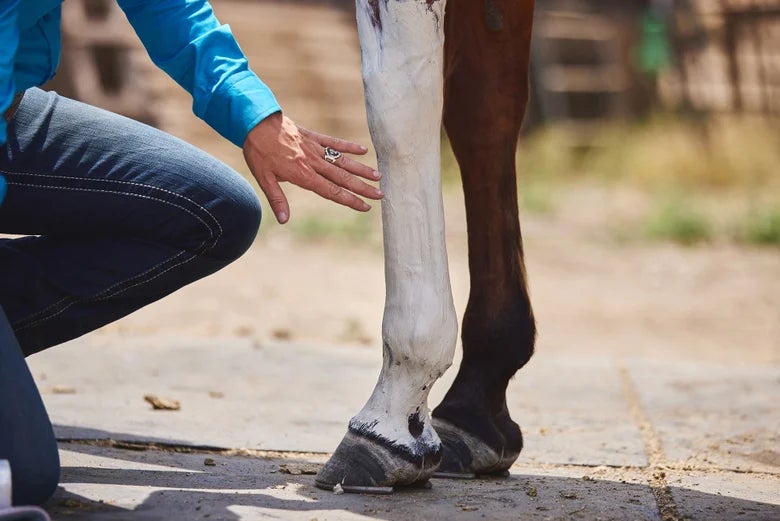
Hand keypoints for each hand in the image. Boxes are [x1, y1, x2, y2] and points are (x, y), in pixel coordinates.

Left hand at [243, 112, 382, 223]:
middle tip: (380, 195)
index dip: (350, 200)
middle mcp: (313, 162)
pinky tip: (363, 151)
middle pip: (343, 178)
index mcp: (303, 175)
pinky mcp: (314, 136)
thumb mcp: (263, 178)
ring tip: (378, 176)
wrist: (256, 122)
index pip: (331, 191)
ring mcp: (315, 148)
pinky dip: (349, 146)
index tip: (365, 207)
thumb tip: (284, 220)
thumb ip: (277, 199)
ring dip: (361, 169)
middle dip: (363, 188)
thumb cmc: (259, 152)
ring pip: (343, 161)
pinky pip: (334, 142)